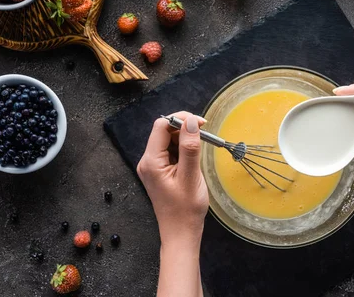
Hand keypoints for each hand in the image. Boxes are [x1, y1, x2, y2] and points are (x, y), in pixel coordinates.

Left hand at [137, 112, 208, 246]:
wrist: (181, 233)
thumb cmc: (186, 209)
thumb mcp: (191, 176)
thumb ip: (190, 147)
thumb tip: (191, 121)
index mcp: (151, 161)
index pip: (162, 126)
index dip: (181, 119)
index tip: (202, 123)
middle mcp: (148, 161)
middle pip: (164, 132)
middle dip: (184, 128)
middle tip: (205, 134)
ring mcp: (153, 167)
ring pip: (168, 141)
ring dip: (185, 139)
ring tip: (201, 148)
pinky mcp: (160, 171)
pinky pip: (171, 152)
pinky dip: (184, 149)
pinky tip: (194, 157)